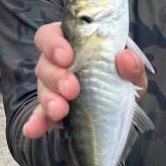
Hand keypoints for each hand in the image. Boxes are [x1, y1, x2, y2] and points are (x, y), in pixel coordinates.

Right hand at [22, 21, 148, 138]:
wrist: (123, 107)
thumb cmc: (123, 78)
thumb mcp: (133, 71)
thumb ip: (132, 64)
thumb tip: (125, 58)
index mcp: (74, 43)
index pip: (51, 35)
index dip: (53, 44)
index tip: (66, 57)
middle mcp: (58, 63)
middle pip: (44, 64)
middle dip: (55, 77)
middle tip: (71, 89)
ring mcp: (52, 87)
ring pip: (42, 89)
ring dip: (49, 100)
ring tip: (60, 111)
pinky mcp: (52, 110)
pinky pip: (40, 115)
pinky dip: (37, 122)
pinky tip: (33, 130)